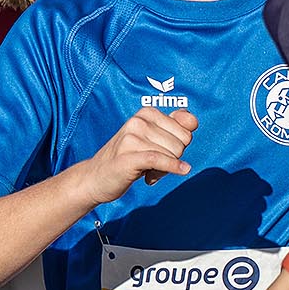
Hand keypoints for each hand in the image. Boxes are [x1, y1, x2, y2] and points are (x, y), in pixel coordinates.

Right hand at [80, 108, 196, 203]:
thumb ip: (173, 126)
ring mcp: (132, 137)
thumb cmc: (127, 157)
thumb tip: (193, 121)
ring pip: (172, 154)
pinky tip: (183, 170)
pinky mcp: (128, 156)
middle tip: (155, 164)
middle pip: (181, 144)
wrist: (96, 177)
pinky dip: (174, 167)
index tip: (164, 152)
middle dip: (173, 158)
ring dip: (165, 169)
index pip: (186, 130)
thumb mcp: (151, 138)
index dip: (180, 146)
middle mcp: (138, 121)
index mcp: (146, 113)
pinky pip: (160, 160)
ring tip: (147, 170)